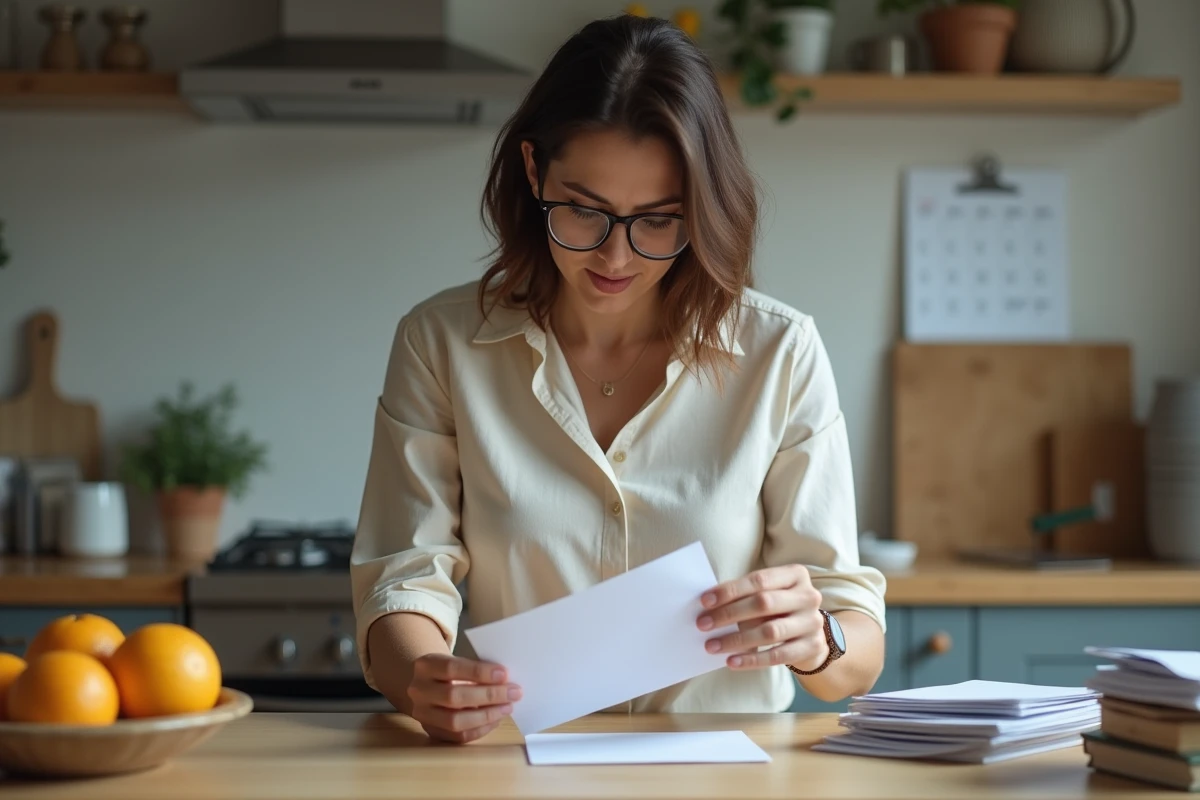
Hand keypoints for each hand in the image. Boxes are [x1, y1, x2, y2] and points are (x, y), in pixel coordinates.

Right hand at [406, 654, 521, 742]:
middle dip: (488, 695)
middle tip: (513, 693)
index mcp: (425, 666)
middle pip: (454, 696)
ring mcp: (422, 714)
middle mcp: (418, 690)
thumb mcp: (458, 661)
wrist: (429, 686)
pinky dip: (481, 729)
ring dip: (487, 715)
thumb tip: (506, 681)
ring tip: (507, 707)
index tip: (504, 674)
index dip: (479, 672)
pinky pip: (459, 736)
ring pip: (455, 721)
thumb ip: (476, 669)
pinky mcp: (432, 732)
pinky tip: (496, 720)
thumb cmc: (452, 672)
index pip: (451, 668)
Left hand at [697, 564, 826, 671]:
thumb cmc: (780, 609)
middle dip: (729, 614)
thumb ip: (745, 595)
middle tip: (703, 624)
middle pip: (764, 603)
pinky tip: (731, 661)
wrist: (810, 634)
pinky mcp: (812, 646)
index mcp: (796, 575)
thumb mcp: (768, 594)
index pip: (759, 580)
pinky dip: (752, 660)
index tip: (704, 601)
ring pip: (770, 632)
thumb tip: (709, 605)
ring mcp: (813, 622)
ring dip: (736, 640)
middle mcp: (808, 596)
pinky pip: (777, 655)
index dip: (730, 590)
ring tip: (712, 646)